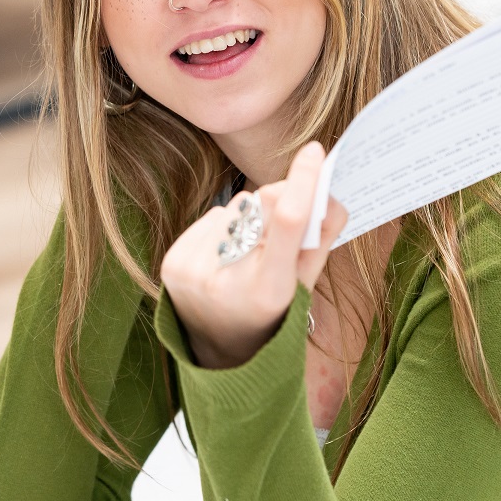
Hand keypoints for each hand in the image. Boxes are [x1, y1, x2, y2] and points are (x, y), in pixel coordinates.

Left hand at [159, 142, 346, 368]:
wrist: (218, 348)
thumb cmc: (271, 314)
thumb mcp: (305, 284)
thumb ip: (320, 237)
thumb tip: (327, 189)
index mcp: (269, 291)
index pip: (286, 222)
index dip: (302, 182)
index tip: (314, 152)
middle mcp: (226, 279)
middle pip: (261, 206)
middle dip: (280, 198)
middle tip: (286, 214)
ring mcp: (193, 270)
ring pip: (235, 208)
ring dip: (249, 219)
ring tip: (249, 252)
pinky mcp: (172, 261)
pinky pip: (211, 217)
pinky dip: (224, 227)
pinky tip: (226, 253)